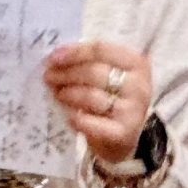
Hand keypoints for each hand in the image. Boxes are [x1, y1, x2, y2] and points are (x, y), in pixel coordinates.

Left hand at [47, 41, 151, 161]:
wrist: (124, 138)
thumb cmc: (113, 99)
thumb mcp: (110, 76)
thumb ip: (89, 63)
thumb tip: (55, 58)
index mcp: (136, 64)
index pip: (101, 50)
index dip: (74, 52)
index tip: (53, 57)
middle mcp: (138, 86)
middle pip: (93, 72)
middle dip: (66, 74)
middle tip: (48, 76)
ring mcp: (132, 111)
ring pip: (90, 96)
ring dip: (67, 94)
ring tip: (57, 94)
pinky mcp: (122, 133)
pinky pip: (88, 121)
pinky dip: (74, 117)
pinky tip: (68, 115)